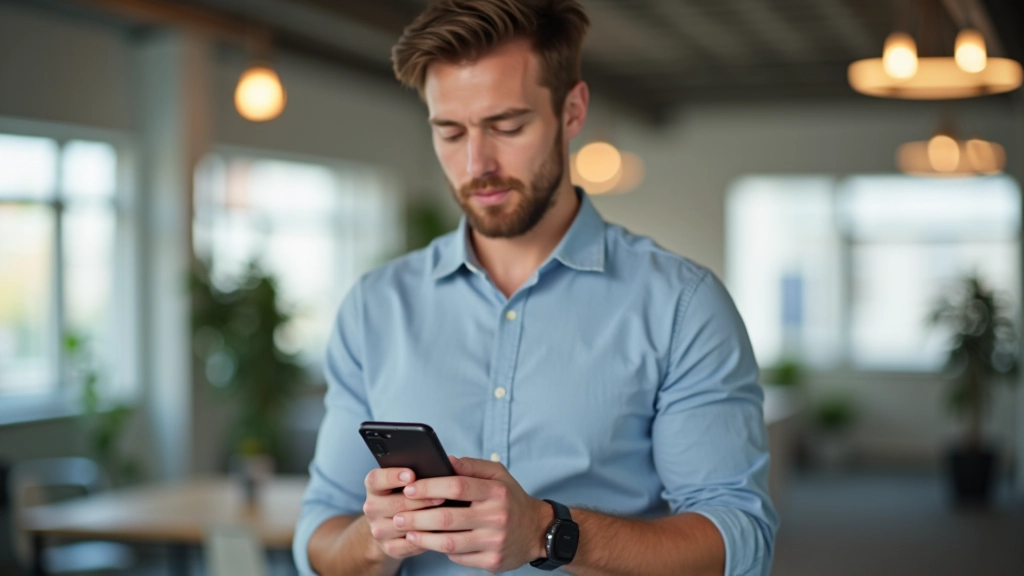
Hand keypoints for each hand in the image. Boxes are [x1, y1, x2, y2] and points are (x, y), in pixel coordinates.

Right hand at [363, 467, 445, 559]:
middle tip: (441, 496)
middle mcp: (372, 508)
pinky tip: (438, 532)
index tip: (411, 475)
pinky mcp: (389, 548)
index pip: (376, 479)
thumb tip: (445, 463)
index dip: (392, 476)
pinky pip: (409, 544)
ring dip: (424, 520)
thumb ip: (419, 472)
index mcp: (374, 487)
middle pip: (394, 503)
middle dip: (420, 499)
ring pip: (403, 524)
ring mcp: (378, 530)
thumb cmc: (406, 497)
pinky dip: (425, 538)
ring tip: (445, 514)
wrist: (391, 528)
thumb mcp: (406, 483)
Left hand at [395, 456, 552, 572]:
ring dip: (423, 539)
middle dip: (417, 517)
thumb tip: (444, 460)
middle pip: (448, 518)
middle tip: (397, 517)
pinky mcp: (493, 561)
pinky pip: (459, 557)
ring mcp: (495, 541)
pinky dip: (442, 550)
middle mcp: (497, 516)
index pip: (457, 486)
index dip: (429, 487)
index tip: (409, 489)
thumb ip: (471, 466)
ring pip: (449, 542)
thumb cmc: (510, 499)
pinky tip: (430, 544)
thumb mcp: (498, 475)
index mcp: (496, 491)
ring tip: (408, 533)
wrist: (537, 531)